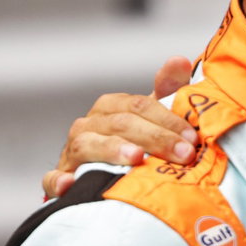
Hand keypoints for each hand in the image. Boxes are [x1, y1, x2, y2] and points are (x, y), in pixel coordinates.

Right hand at [41, 56, 196, 197]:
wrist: (103, 174)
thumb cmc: (132, 141)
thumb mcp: (152, 117)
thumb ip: (168, 89)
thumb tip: (179, 61)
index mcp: (110, 107)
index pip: (139, 106)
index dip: (167, 120)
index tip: (191, 138)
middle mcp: (89, 125)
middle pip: (120, 124)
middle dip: (155, 138)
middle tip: (183, 154)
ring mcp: (72, 152)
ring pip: (88, 145)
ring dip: (112, 150)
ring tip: (135, 158)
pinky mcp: (61, 179)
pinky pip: (54, 179)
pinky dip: (59, 181)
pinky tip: (70, 183)